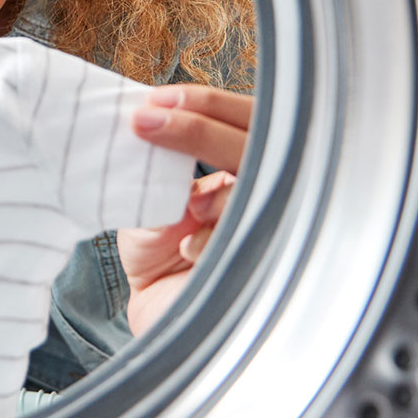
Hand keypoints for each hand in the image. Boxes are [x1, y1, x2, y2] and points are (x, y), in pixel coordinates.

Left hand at [120, 85, 252, 334]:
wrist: (159, 317)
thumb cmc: (158, 259)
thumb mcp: (149, 205)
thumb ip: (158, 173)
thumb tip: (153, 128)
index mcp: (241, 168)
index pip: (243, 121)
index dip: (207, 104)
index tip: (158, 100)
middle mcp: (264, 191)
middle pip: (258, 145)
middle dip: (200, 130)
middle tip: (147, 121)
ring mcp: (271, 227)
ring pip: (263, 189)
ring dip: (217, 194)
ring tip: (186, 208)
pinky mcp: (268, 265)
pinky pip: (251, 237)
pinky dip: (213, 240)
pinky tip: (189, 252)